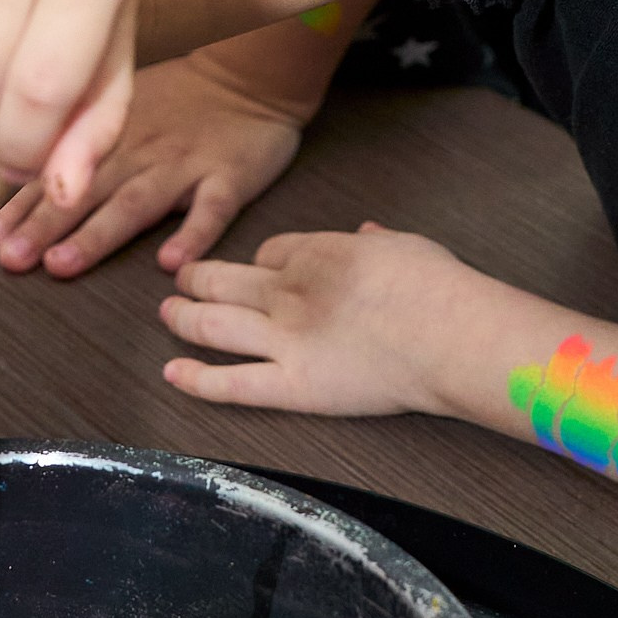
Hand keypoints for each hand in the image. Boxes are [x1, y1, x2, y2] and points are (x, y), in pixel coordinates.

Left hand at [0, 48, 305, 278]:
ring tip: (64, 264)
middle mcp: (139, 152)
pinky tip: (172, 263)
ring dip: (98, 234)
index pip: (57, 174)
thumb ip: (77, 142)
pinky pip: (212, 208)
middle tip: (12, 260)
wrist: (247, 74)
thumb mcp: (120, 109)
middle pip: (86, 192)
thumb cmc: (178, 99)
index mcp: (108, 139)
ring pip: (136, 202)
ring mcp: (184, 165)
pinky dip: (194, 235)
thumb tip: (16, 175)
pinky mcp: (229, 177)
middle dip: (45, 226)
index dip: (21, 209)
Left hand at [160, 221, 467, 414]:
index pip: (269, 251)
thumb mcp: (406, 245)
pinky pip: (231, 383)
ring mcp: (286, 340)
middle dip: (197, 279)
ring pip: (213, 324)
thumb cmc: (440, 288)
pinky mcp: (293, 385)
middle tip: (181, 281)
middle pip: (225, 280)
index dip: (256, 260)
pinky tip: (172, 374)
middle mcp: (288, 291)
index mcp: (317, 253)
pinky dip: (195, 380)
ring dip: (182, 317)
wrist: (451, 334)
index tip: (255, 268)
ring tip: (166, 315)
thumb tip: (368, 232)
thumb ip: (378, 241)